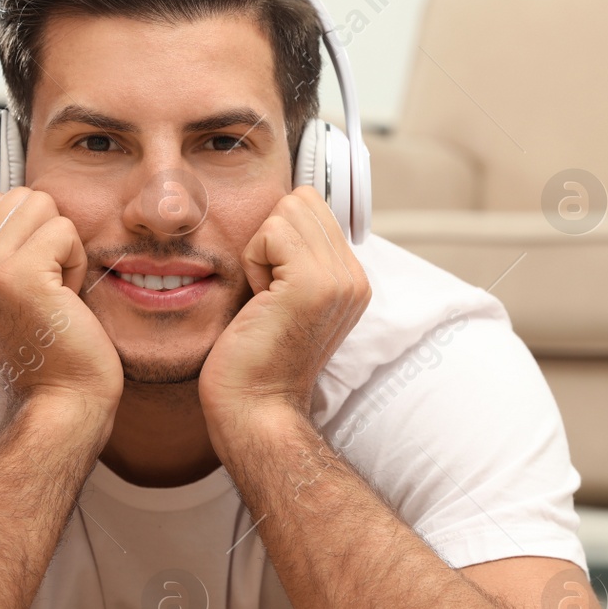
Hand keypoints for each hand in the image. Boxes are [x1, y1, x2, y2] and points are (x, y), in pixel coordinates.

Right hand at [0, 187, 122, 437]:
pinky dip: (77, 263)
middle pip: (22, 197)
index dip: (34, 234)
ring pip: (43, 207)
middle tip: (52, 288)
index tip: (38, 285)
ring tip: (58, 293)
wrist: (64, 399)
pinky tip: (67, 301)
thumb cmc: (54, 350)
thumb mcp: (15, 294)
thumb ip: (7, 249)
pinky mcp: (19, 275)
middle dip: (50, 235)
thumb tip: (34, 203)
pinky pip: (64, 230)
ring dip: (64, 247)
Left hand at [199, 186, 369, 450]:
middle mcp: (354, 277)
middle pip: (302, 200)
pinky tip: (259, 300)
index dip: (280, 236)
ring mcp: (339, 279)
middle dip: (270, 238)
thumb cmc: (254, 359)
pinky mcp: (313, 284)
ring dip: (261, 249)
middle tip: (266, 292)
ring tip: (265, 297)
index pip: (314, 207)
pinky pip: (271, 231)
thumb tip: (278, 211)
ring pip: (287, 210)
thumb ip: (295, 258)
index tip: (273, 288)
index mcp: (351, 280)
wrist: (256, 408)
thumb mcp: (284, 299)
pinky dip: (253, 260)